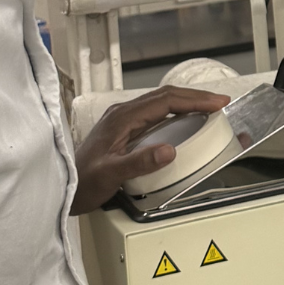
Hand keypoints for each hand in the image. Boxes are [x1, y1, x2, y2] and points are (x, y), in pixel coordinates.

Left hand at [71, 86, 231, 214]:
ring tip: (208, 108)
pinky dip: (176, 112)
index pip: (165, 100)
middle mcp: (123, 113)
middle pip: (165, 96)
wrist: (63, 188)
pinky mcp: (124, 129)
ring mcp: (123, 120)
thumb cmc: (82, 182)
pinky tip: (185, 120)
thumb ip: (139, 162)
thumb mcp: (111, 175)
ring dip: (187, 102)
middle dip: (196, 97)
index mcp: (122, 118)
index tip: (216, 103)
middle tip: (220, 103)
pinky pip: (156, 113)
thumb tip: (169, 151)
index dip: (194, 100)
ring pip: (161, 102)